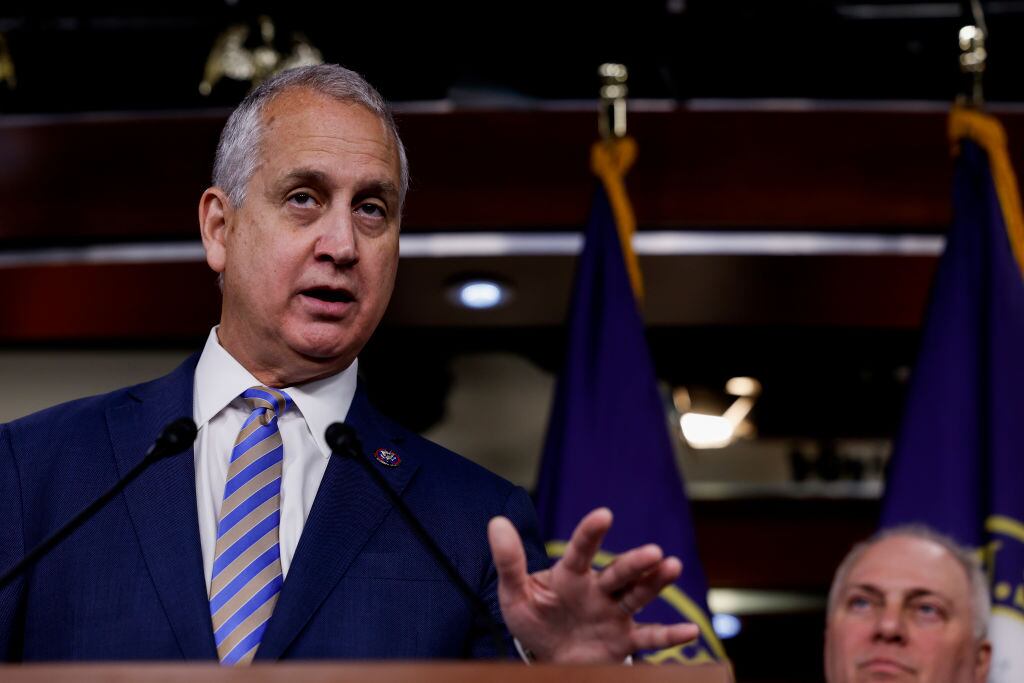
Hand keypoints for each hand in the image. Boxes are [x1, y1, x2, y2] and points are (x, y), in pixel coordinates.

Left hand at [487, 507, 699, 662]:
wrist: (546, 655)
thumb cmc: (533, 619)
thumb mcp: (515, 593)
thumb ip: (509, 561)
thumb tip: (496, 522)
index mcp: (571, 575)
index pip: (581, 550)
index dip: (591, 533)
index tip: (604, 515)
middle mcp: (597, 590)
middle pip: (619, 573)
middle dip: (636, 563)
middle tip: (654, 553)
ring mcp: (613, 614)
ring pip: (638, 596)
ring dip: (656, 583)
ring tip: (673, 567)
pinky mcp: (623, 640)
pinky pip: (648, 638)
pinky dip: (669, 636)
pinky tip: (690, 631)